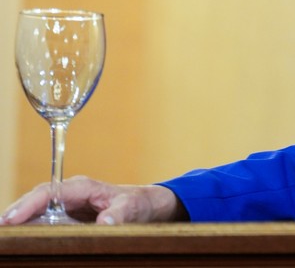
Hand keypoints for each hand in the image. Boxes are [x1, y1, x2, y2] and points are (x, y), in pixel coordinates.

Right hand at [0, 176, 186, 224]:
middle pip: (35, 202)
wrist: (146, 205)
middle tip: (1, 232)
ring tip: (7, 238)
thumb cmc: (139, 203)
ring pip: (36, 213)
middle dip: (14, 214)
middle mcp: (69, 195)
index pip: (48, 193)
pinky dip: (30, 229)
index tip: (10, 219)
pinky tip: (20, 240)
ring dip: (19, 223)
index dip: (27, 205)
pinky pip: (44, 222)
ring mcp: (66, 206)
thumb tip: (105, 221)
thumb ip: (120, 214)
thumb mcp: (133, 208)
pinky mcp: (66, 218)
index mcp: (82, 188)